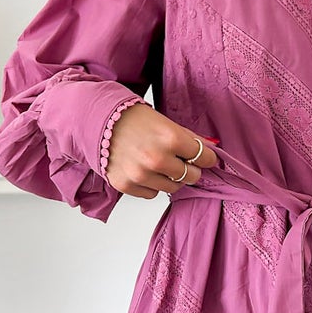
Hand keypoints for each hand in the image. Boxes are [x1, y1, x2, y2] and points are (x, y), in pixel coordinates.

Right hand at [103, 105, 219, 199]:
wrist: (99, 121)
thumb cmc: (133, 119)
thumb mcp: (165, 123)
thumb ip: (189, 138)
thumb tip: (211, 149)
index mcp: (170, 138)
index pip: (204, 157)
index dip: (206, 157)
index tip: (205, 157)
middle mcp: (156, 159)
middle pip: (191, 176)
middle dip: (190, 169)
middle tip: (181, 161)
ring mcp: (140, 174)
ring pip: (172, 188)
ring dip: (170, 178)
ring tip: (159, 163)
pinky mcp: (126, 185)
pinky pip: (152, 193)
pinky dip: (151, 184)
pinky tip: (143, 169)